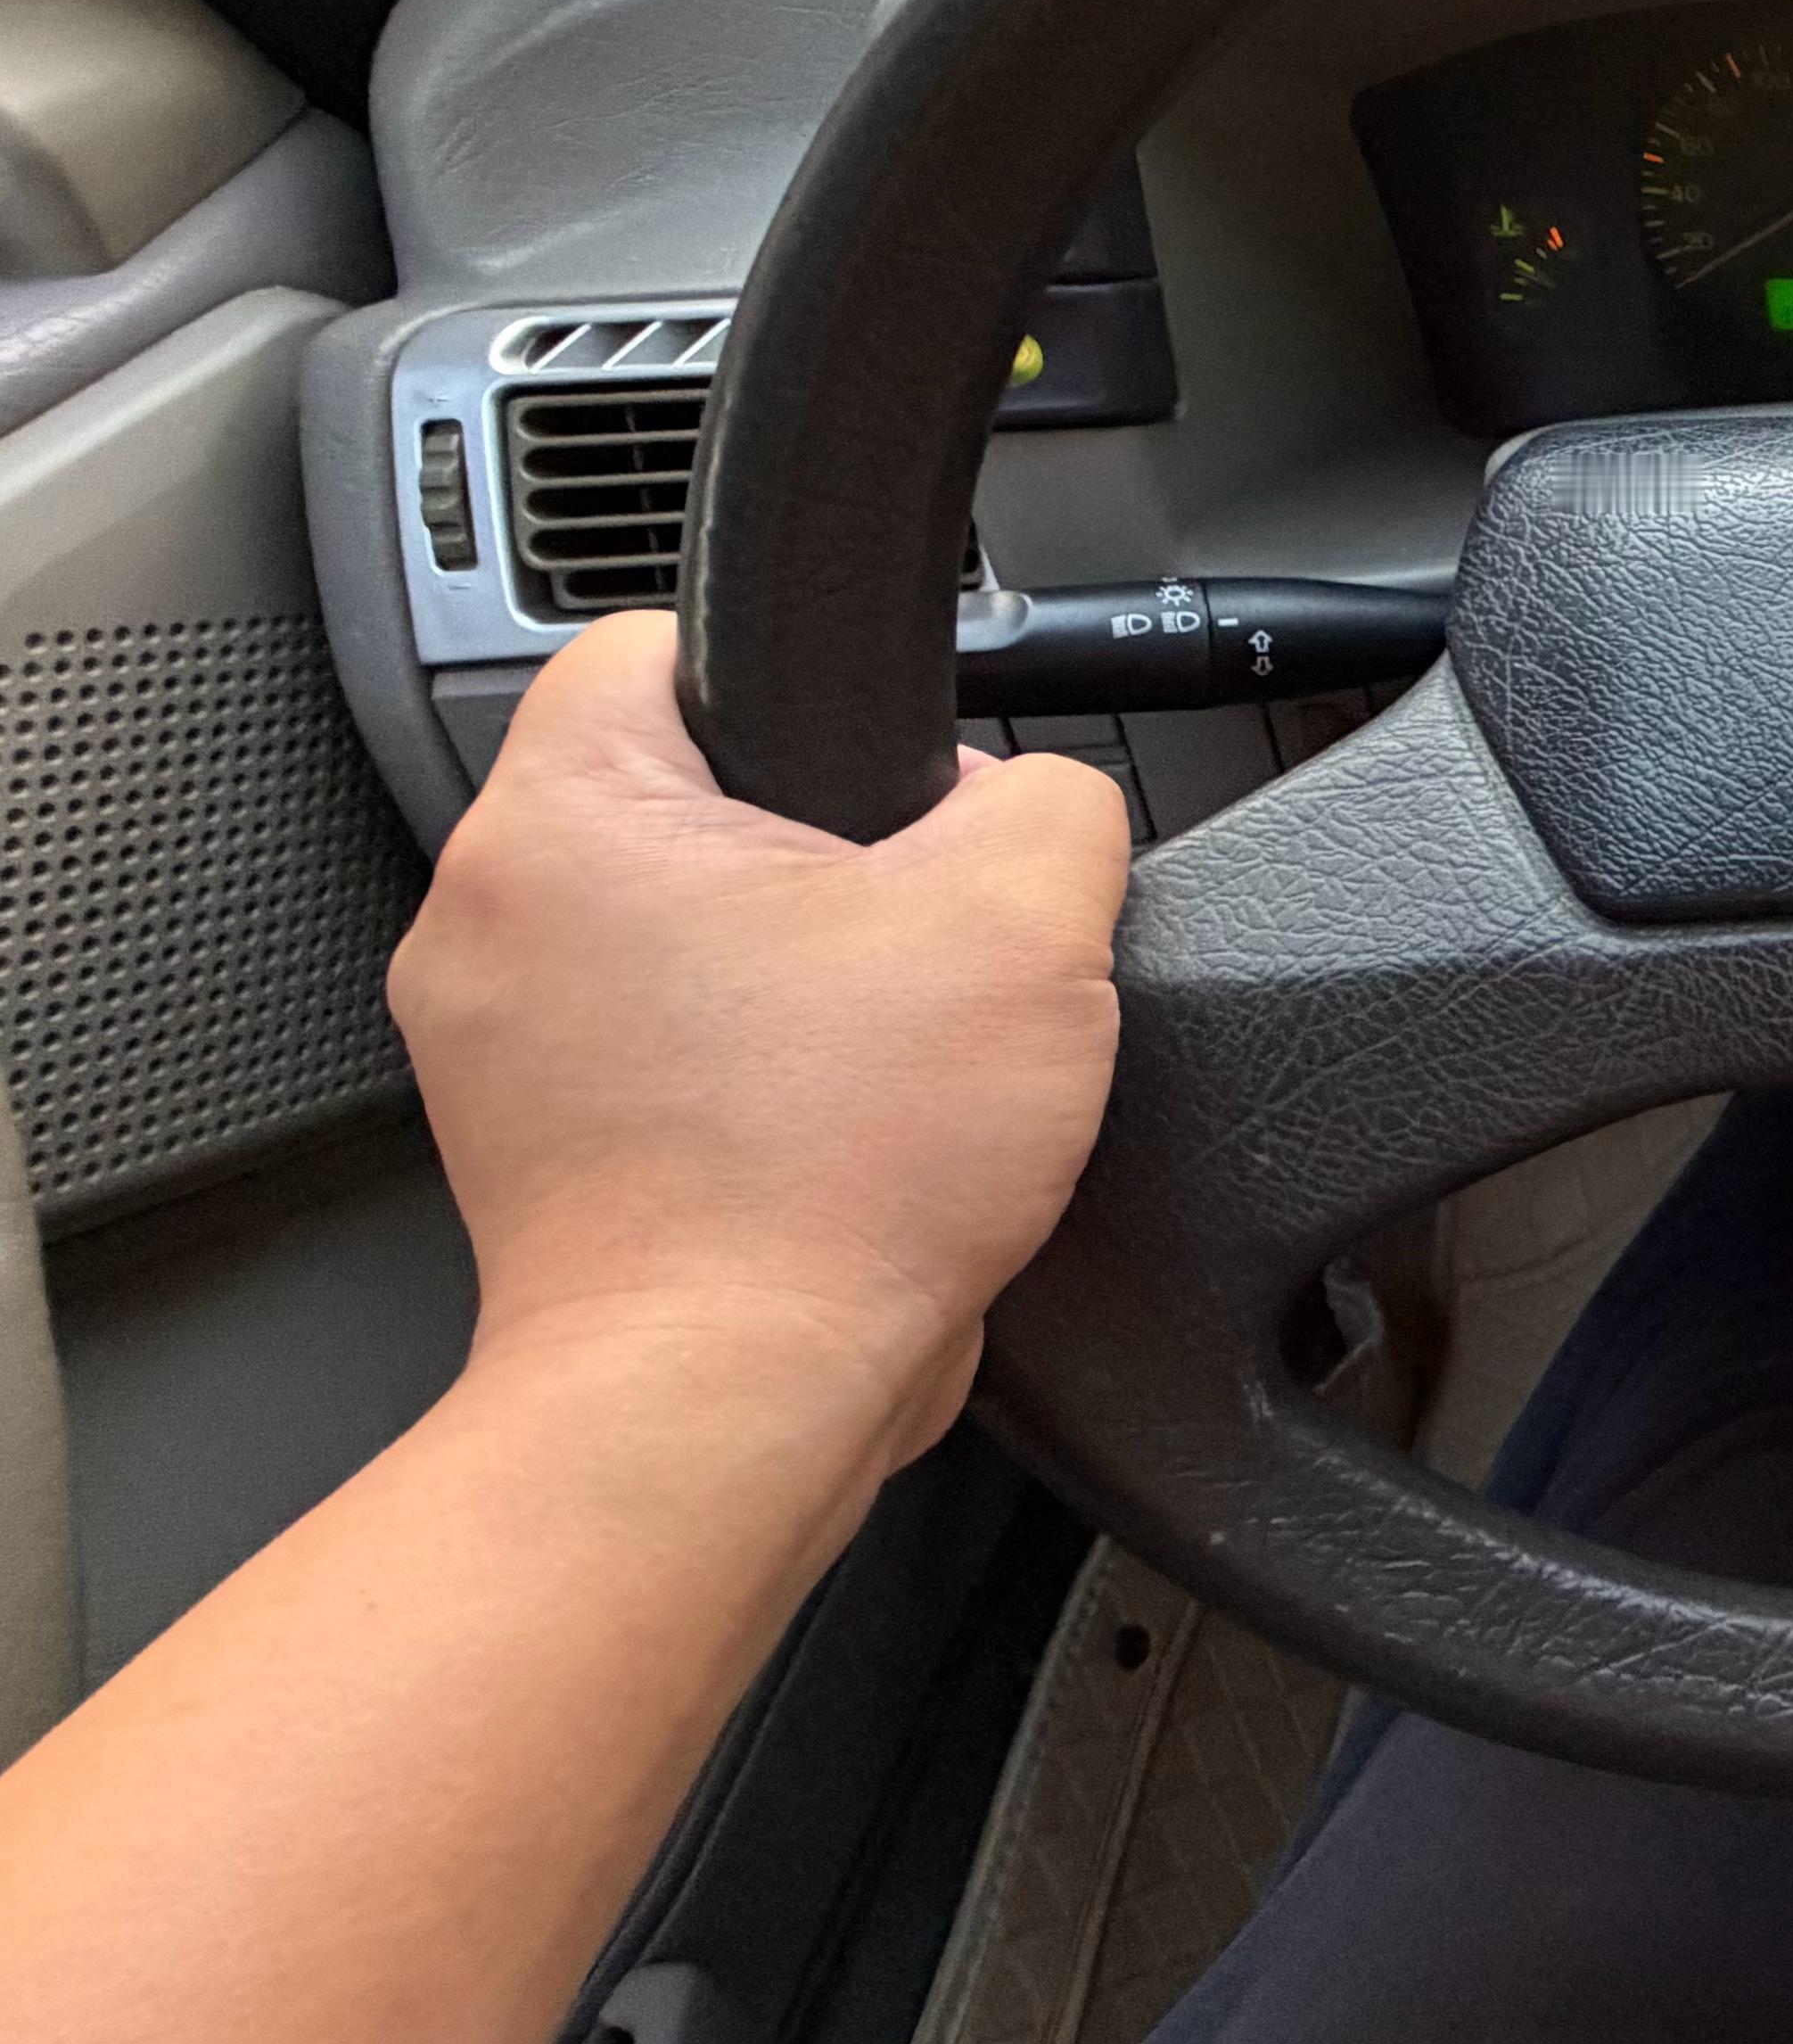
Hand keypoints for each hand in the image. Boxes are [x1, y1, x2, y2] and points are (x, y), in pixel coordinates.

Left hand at [389, 614, 1131, 1493]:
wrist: (734, 1404)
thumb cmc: (826, 1182)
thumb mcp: (1029, 917)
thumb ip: (1052, 799)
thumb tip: (1030, 809)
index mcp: (567, 817)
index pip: (658, 639)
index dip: (809, 674)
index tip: (885, 764)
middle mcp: (489, 920)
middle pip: (690, 798)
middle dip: (825, 846)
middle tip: (918, 926)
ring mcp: (497, 1047)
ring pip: (686, 932)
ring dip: (795, 966)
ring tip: (888, 1040)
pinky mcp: (540, 1150)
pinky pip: (671, 1051)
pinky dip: (758, 1073)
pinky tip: (845, 1122)